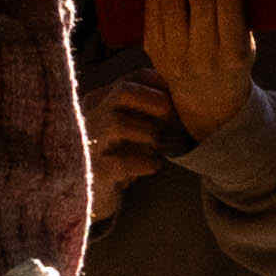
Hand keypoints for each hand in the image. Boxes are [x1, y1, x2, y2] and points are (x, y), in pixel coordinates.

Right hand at [88, 71, 178, 201]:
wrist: (92, 198)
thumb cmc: (119, 158)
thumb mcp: (133, 128)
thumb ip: (150, 111)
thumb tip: (187, 100)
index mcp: (101, 100)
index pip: (134, 77)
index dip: (162, 86)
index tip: (177, 103)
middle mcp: (89, 115)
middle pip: (123, 91)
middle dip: (155, 102)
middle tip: (172, 121)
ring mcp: (88, 142)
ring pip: (118, 123)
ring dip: (151, 135)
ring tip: (161, 148)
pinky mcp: (92, 170)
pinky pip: (122, 161)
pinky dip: (146, 162)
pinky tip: (154, 166)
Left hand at [144, 0, 256, 138]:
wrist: (209, 101)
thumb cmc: (233, 59)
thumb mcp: (245, 41)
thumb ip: (235, 9)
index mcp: (235, 54)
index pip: (228, 8)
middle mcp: (205, 59)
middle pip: (198, 5)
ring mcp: (176, 59)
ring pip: (171, 8)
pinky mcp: (155, 54)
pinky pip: (152, 16)